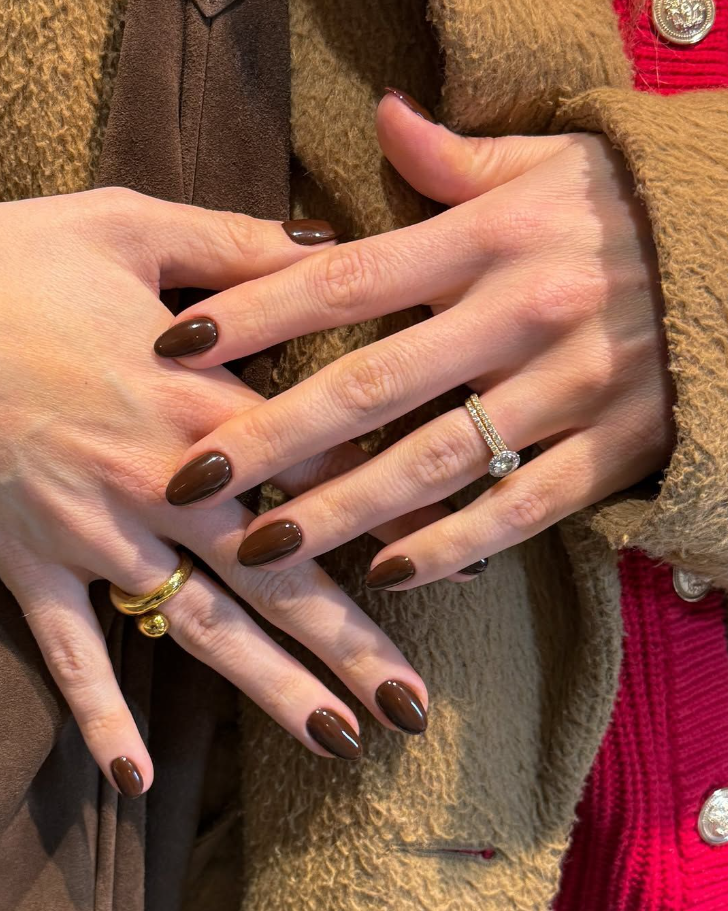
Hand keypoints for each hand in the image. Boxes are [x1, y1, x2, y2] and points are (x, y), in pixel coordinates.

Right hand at [0, 189, 433, 796]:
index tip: (457, 560)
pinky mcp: (30, 562)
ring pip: (199, 627)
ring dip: (271, 689)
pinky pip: (71, 652)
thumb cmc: (13, 262)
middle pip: (276, 578)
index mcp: (197, 403)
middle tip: (412, 708)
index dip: (392, 517)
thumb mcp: (131, 227)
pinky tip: (136, 782)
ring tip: (339, 739)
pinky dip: (102, 716)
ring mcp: (94, 534)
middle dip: (350, 644)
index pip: (318, 474)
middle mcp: (161, 484)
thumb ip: (240, 245)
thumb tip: (332, 245)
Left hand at [157, 90, 673, 589]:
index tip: (181, 343)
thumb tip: (384, 113)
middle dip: (273, 437)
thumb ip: (456, 157)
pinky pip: (522, 509)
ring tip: (266, 546)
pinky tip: (388, 571)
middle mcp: (518, 314)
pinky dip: (453, 544)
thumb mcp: (548, 165)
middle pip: (371, 385)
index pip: (346, 278)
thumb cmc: (628, 208)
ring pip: (436, 462)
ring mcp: (569, 387)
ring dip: (343, 511)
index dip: (258, 311)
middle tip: (191, 479)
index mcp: (488, 239)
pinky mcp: (613, 446)